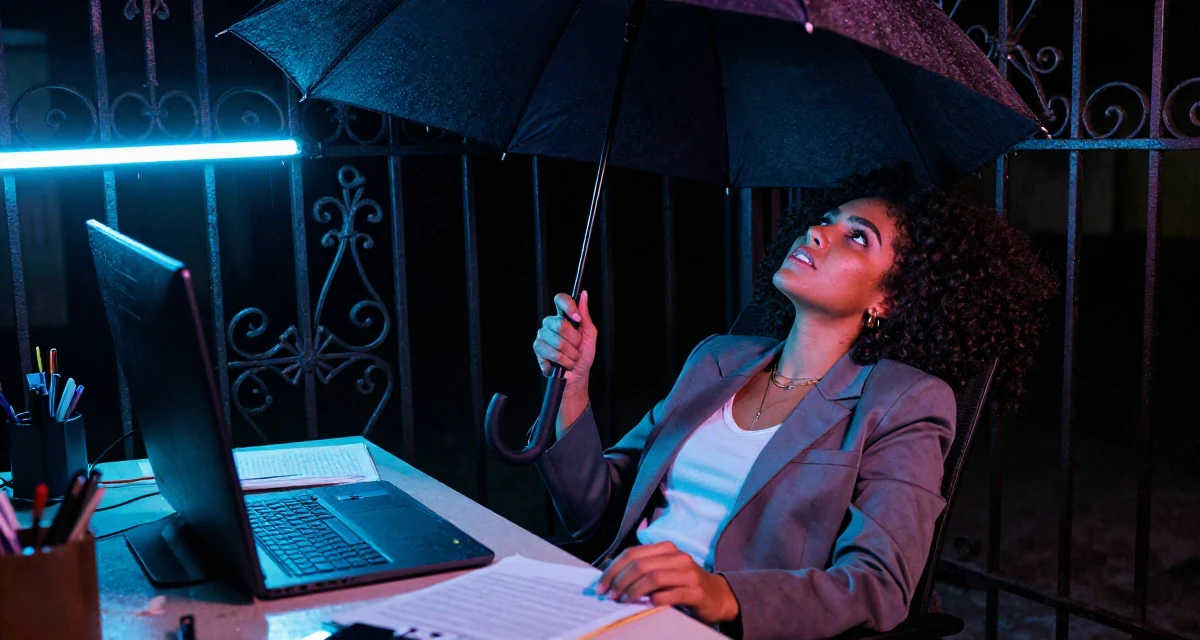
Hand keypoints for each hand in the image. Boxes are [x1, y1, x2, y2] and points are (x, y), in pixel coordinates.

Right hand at [533, 291, 597, 391]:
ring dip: (571, 354)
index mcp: (563, 316)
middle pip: (560, 323)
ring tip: (572, 357)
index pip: (560, 299)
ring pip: (558, 341)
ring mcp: (542, 335)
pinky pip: (553, 353)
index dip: (568, 306)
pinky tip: (564, 363)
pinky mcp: (538, 348)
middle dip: (575, 340)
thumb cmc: (584, 354)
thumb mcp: (590, 334)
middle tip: (578, 347)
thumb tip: (584, 294)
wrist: (578, 374)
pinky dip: (564, 361)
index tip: (577, 319)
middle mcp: (551, 323)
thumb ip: (585, 315)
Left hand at [594, 541, 738, 624]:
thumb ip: (643, 571)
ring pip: (653, 577)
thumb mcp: (664, 572)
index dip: (613, 569)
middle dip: (619, 580)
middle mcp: (677, 557)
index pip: (632, 553)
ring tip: (622, 601)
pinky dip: (653, 600)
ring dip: (632, 590)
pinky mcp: (695, 592)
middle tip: (609, 595)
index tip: (601, 586)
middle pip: (640, 564)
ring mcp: (688, 573)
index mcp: (666, 548)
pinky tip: (645, 606)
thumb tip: (611, 580)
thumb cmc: (685, 584)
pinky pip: (669, 594)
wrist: (719, 596)